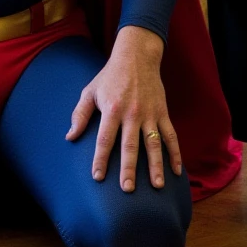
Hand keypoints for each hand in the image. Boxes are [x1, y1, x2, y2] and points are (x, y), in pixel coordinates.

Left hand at [66, 26, 182, 191]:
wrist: (136, 56)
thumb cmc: (110, 76)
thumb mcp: (90, 91)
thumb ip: (80, 114)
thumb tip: (70, 137)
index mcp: (112, 109)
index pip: (105, 139)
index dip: (100, 159)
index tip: (97, 177)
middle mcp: (131, 113)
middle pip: (130, 145)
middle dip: (128, 169)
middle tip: (127, 190)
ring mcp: (149, 114)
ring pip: (153, 143)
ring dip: (155, 165)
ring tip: (156, 186)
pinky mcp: (162, 112)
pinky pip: (171, 135)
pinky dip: (175, 153)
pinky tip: (176, 171)